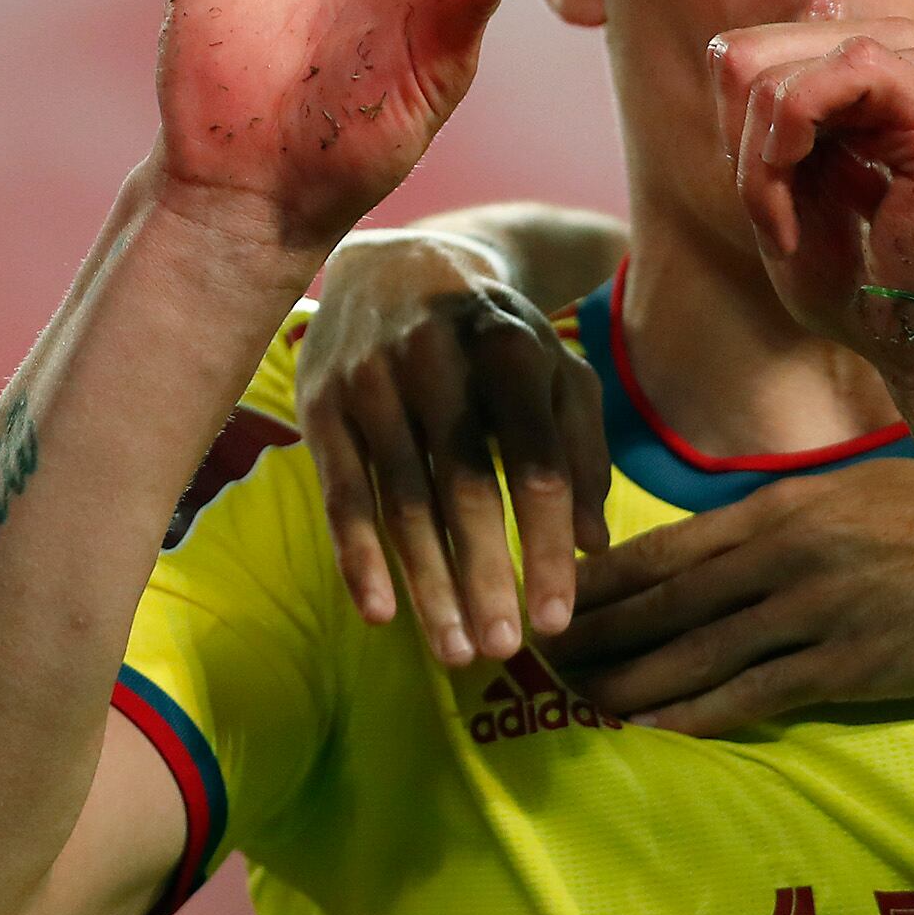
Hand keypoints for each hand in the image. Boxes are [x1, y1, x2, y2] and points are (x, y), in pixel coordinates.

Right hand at [298, 231, 610, 665]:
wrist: (396, 264)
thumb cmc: (497, 337)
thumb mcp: (557, 374)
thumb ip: (582, 453)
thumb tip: (593, 546)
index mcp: (510, 347)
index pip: (537, 462)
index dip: (547, 545)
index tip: (559, 619)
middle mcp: (436, 358)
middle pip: (466, 487)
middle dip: (486, 576)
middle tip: (505, 650)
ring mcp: (370, 380)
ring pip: (403, 500)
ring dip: (429, 583)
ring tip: (455, 650)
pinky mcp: (320, 403)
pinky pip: (340, 493)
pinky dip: (359, 556)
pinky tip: (381, 613)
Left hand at [540, 459, 913, 731]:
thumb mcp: (861, 489)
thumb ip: (790, 514)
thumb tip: (723, 537)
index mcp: (784, 506)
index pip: (667, 547)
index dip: (602, 580)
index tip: (551, 600)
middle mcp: (786, 555)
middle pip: (666, 603)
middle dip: (596, 636)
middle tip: (537, 663)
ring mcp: (815, 612)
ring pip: (697, 655)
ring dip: (630, 684)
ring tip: (576, 706)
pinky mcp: (849, 666)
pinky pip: (754, 696)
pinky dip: (696, 717)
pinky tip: (651, 734)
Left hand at [712, 19, 913, 382]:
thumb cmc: (856, 276)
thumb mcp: (776, 184)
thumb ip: (755, 115)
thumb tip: (729, 51)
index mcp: (861, 62)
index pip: (746, 51)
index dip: (729, 130)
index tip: (762, 201)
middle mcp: (898, 50)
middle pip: (752, 55)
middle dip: (740, 149)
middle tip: (771, 222)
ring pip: (782, 72)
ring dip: (760, 165)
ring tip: (784, 231)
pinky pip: (840, 73)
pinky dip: (788, 149)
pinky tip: (792, 222)